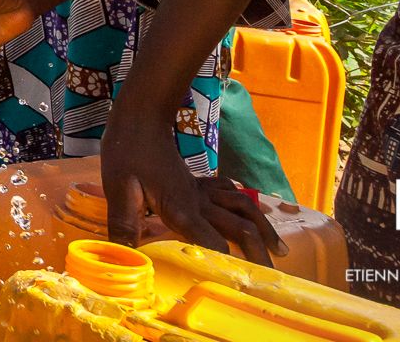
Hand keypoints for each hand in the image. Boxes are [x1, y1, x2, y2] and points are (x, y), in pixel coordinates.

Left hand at [101, 119, 283, 265]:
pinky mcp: (198, 180)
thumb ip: (124, 224)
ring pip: (243, 208)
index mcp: (183, 209)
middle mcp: (199, 202)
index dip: (227, 264)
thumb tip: (124, 257)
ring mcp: (201, 190)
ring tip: (279, 249)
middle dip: (258, 253)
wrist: (140, 116)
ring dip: (262, 228)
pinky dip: (245, 204)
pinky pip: (230, 192)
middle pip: (239, 229)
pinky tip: (251, 213)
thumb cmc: (127, 152)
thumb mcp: (119, 189)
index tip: (240, 282)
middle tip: (272, 274)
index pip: (213, 243)